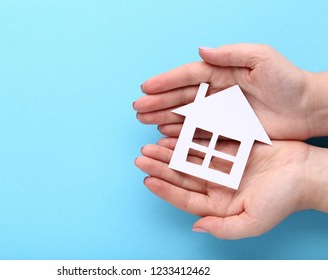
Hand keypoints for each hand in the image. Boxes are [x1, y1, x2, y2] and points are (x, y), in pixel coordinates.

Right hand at [134, 43, 315, 139]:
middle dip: (158, 101)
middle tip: (138, 108)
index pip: (188, 76)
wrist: (307, 107)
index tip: (145, 87)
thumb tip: (200, 51)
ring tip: (144, 120)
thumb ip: (230, 54)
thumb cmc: (287, 80)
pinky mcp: (227, 128)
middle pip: (181, 96)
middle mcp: (217, 91)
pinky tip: (166, 133)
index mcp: (222, 72)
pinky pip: (199, 130)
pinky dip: (182, 132)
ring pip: (186, 114)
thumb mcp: (261, 57)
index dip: (166, 81)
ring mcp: (220, 111)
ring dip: (164, 116)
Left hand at [134, 138, 314, 238]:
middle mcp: (215, 186)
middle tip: (141, 157)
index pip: (183, 198)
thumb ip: (224, 228)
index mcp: (217, 205)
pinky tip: (173, 134)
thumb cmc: (283, 200)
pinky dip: (188, 139)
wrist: (306, 173)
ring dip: (169, 152)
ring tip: (151, 144)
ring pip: (188, 159)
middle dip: (160, 167)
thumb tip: (196, 227)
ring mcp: (220, 166)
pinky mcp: (228, 149)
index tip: (146, 179)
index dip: (164, 189)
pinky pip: (203, 143)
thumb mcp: (253, 221)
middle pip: (181, 176)